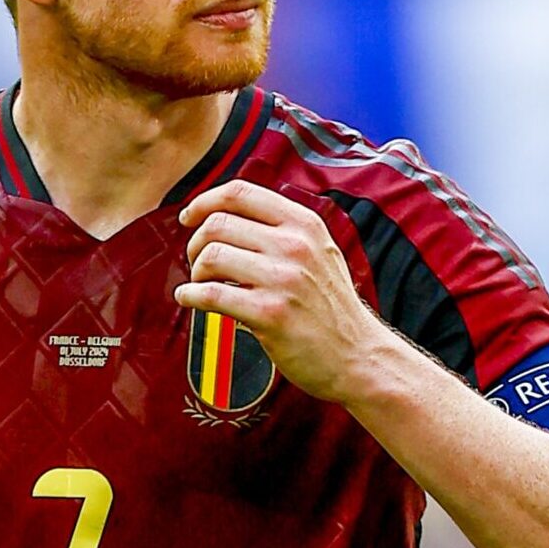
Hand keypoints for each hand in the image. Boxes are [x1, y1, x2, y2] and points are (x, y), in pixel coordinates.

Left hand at [175, 180, 395, 404]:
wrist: (359, 355)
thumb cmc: (332, 308)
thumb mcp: (319, 251)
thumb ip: (283, 229)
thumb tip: (225, 214)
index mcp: (304, 223)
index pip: (240, 193)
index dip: (205, 202)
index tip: (189, 217)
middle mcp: (294, 245)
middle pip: (217, 223)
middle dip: (195, 243)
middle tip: (197, 262)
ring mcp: (283, 279)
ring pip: (210, 256)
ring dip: (195, 272)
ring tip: (202, 284)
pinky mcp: (269, 314)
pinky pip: (211, 295)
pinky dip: (190, 296)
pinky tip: (191, 300)